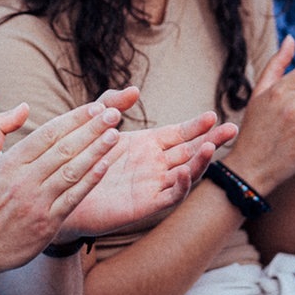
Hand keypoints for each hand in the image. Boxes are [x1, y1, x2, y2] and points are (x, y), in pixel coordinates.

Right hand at [0, 98, 125, 273]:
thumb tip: (25, 106)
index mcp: (10, 163)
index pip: (48, 133)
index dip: (74, 118)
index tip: (95, 107)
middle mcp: (25, 180)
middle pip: (64, 149)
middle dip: (92, 129)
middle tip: (113, 113)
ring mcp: (37, 202)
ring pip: (72, 171)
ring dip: (96, 151)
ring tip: (115, 134)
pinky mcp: (47, 223)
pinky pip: (73, 198)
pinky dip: (90, 180)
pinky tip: (105, 165)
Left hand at [60, 88, 238, 239]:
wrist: (61, 192)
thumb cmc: (79, 158)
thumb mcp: (95, 124)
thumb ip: (112, 103)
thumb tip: (134, 90)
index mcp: (148, 144)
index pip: (181, 133)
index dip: (197, 125)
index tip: (213, 116)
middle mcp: (155, 164)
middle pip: (192, 151)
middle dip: (213, 140)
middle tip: (233, 129)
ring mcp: (153, 185)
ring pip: (187, 173)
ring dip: (201, 161)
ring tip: (210, 146)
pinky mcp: (146, 204)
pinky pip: (170, 195)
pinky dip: (182, 184)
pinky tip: (185, 170)